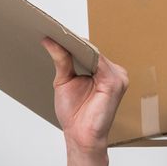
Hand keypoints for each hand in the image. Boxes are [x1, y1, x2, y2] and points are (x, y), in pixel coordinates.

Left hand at [42, 36, 127, 153]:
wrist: (81, 137)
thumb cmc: (75, 114)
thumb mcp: (64, 80)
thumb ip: (61, 60)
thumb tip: (49, 40)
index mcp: (104, 72)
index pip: (88, 50)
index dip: (71, 41)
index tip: (53, 30)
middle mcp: (114, 72)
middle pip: (92, 50)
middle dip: (72, 41)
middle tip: (51, 28)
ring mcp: (117, 76)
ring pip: (94, 53)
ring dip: (76, 44)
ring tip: (56, 35)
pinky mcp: (115, 82)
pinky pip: (97, 61)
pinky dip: (82, 53)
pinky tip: (69, 46)